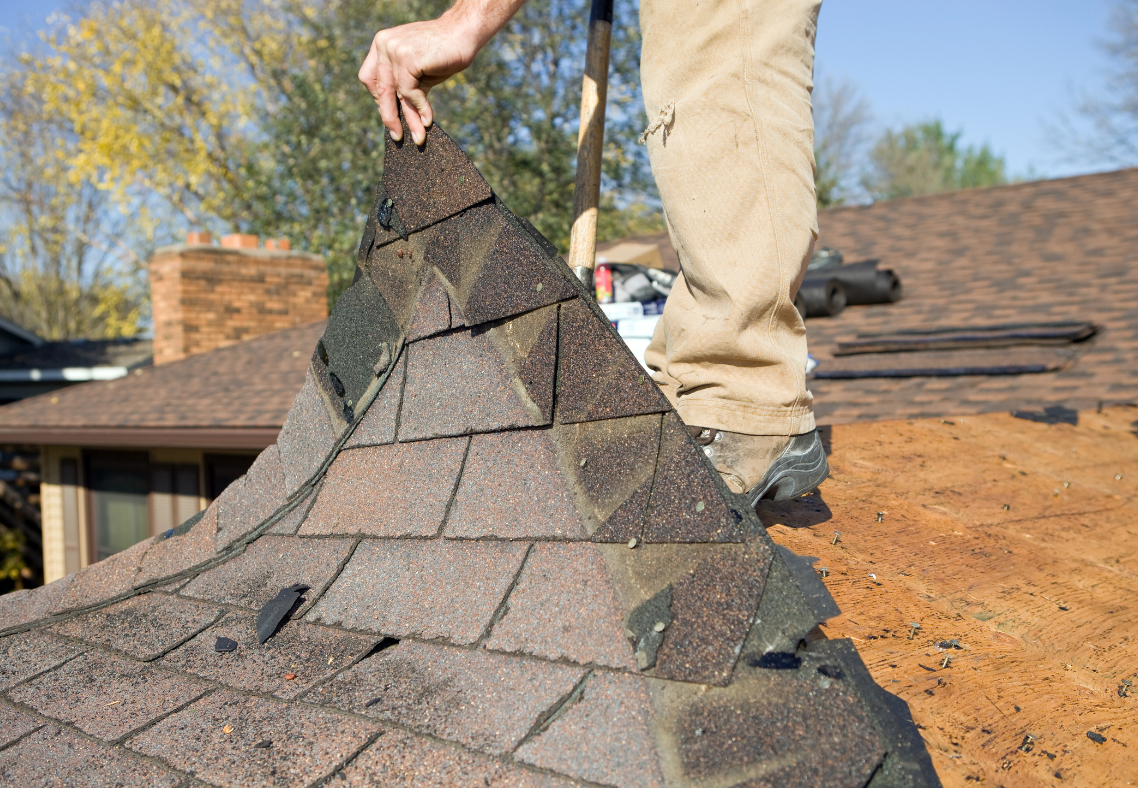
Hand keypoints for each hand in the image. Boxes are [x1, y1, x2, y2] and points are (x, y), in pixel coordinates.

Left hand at [359, 0, 526, 144]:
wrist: (464, 34)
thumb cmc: (442, 53)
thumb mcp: (418, 73)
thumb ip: (404, 88)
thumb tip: (398, 119)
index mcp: (381, 45)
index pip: (370, 79)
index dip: (379, 100)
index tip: (391, 116)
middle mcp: (383, 44)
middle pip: (379, 88)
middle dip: (389, 115)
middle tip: (397, 136)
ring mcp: (393, 49)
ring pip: (395, 93)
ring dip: (408, 118)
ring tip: (418, 136)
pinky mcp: (407, 58)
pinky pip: (408, 92)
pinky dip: (419, 108)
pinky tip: (428, 120)